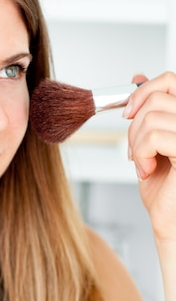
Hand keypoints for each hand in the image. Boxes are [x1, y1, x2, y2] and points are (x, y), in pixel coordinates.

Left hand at [124, 72, 175, 244]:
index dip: (142, 91)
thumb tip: (138, 77)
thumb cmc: (166, 189)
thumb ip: (149, 111)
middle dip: (134, 125)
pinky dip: (141, 154)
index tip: (128, 112)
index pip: (170, 79)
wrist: (171, 224)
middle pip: (157, 96)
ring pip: (151, 117)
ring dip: (136, 144)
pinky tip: (147, 170)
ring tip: (143, 164)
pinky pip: (154, 136)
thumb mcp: (151, 141)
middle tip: (135, 150)